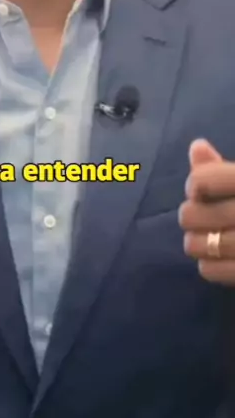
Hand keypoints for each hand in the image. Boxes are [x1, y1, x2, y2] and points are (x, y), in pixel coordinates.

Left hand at [179, 138, 234, 284]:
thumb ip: (226, 168)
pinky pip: (214, 270)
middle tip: (200, 218)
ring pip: (200, 245)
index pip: (204, 180)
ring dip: (197, 242)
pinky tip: (219, 258)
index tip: (202, 191)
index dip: (195, 185)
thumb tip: (197, 146)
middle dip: (191, 215)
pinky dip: (210, 265)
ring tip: (207, 239)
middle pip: (194, 214)